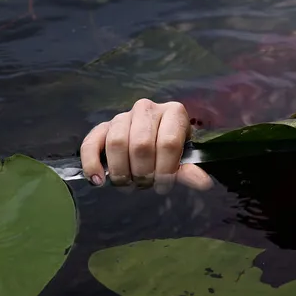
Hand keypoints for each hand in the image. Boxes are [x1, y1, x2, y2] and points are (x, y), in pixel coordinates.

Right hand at [80, 99, 213, 192]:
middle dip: (142, 172)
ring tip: (128, 184)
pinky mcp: (102, 127)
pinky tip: (97, 180)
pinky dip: (92, 163)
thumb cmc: (169, 152)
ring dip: (121, 171)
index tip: (163, 186)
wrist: (151, 143)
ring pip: (116, 142)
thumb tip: (203, 183)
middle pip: (141, 144)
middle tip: (145, 185)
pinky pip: (91, 142)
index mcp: (174, 113)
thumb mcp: (182, 159)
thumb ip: (189, 171)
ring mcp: (123, 116)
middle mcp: (147, 108)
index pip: (168, 142)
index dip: (165, 169)